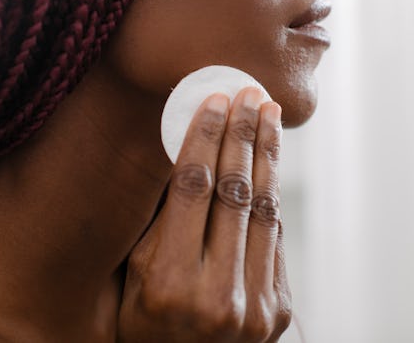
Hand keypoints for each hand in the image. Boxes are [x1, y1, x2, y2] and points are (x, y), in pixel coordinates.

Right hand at [117, 87, 291, 341]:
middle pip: (234, 191)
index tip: (214, 100)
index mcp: (168, 284)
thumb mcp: (135, 274)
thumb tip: (186, 150)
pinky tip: (270, 157)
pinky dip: (272, 189)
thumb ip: (160, 220)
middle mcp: (216, 295)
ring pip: (264, 207)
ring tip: (269, 113)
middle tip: (248, 93)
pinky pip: (275, 234)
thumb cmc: (145, 320)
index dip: (205, 138)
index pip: (192, 189)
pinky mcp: (278, 307)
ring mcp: (254, 305)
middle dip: (241, 134)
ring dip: (267, 153)